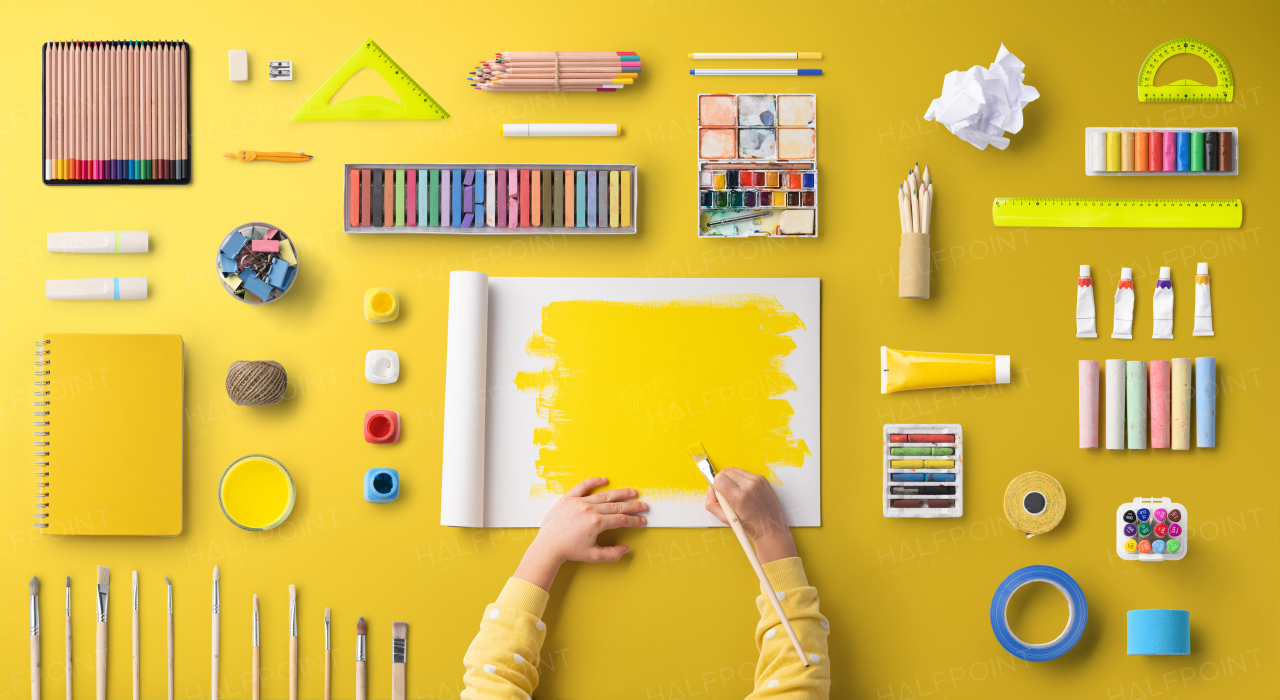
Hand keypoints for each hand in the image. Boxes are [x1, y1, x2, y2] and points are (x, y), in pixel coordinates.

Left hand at [515, 477, 647, 590]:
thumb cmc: (569, 551)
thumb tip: (626, 549)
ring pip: (604, 495)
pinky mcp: (568, 498)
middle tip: (643, 505)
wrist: (548, 546)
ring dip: (619, 493)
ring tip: (632, 492)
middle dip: (632, 506)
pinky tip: (604, 480)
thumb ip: (612, 553)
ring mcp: (579, 502)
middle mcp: (589, 510)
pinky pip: (583, 487)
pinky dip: (593, 482)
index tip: (642, 520)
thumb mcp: (593, 556)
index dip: (634, 520)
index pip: (621, 520)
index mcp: (596, 523)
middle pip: (616, 506)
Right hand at [703, 468, 795, 563]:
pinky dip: (742, 480)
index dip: (716, 485)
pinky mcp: (763, 479)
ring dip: (732, 479)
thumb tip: (710, 489)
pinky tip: (746, 492)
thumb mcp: (725, 519)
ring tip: (737, 493)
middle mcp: (749, 486)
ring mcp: (758, 481)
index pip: (719, 478)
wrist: (771, 528)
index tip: (720, 493)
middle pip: (726, 471)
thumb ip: (711, 503)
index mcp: (739, 497)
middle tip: (728, 494)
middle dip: (723, 481)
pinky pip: (745, 473)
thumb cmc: (750, 526)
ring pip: (735, 470)